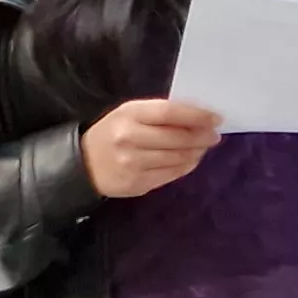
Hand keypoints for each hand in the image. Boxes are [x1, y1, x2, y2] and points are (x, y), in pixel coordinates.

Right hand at [82, 98, 223, 198]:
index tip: (216, 118)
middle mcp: (129, 139)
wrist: (82, 165)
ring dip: (196, 152)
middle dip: (201, 137)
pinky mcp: (136, 183)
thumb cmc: (112, 134)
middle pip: (177, 138)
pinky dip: (186, 166)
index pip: (170, 113)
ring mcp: (132, 164)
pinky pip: (171, 174)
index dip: (197, 116)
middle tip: (214, 136)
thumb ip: (160, 114)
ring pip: (177, 158)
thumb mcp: (130, 115)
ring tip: (202, 147)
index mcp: (128, 115)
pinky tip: (189, 159)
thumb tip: (199, 119)